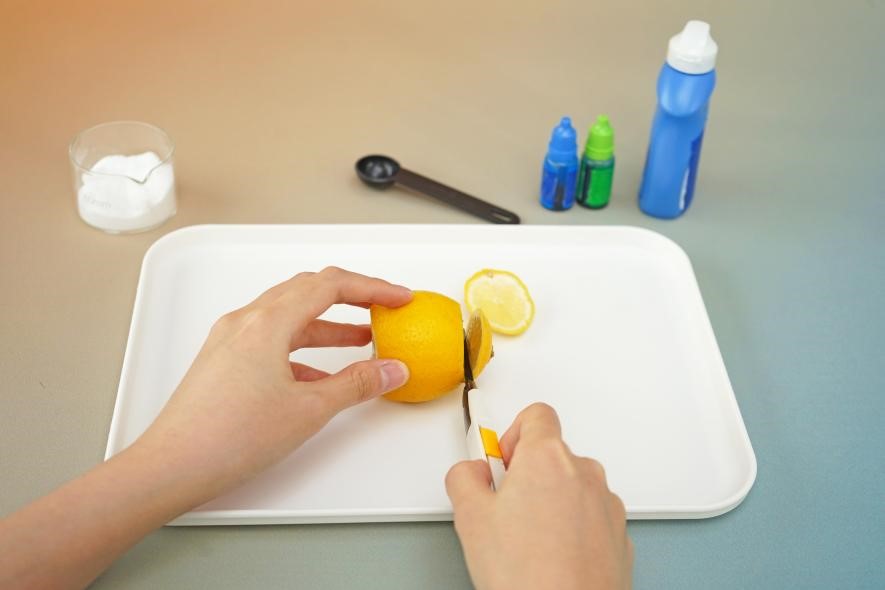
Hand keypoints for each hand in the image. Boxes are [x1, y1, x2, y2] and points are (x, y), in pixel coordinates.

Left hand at [0, 267, 411, 589]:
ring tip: (361, 341)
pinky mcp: (224, 361)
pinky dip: (304, 348)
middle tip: (383, 309)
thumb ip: (356, 384)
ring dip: (329, 325)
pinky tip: (321, 376)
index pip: (330, 284)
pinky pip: (273, 340)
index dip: (372, 287)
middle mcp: (246, 321)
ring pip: (290, 316)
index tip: (398, 297)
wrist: (172, 466)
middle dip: (352, 298)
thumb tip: (389, 369)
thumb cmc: (228, 436)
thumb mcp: (308, 409)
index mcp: (268, 321)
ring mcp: (231, 340)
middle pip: (308, 290)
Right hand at [446, 403, 632, 589]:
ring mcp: (607, 504)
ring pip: (572, 486)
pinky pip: (590, 515)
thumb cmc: (529, 576)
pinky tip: (550, 557)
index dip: (512, 434)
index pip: (536, 414)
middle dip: (527, 473)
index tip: (499, 460)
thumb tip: (470, 473)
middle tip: (505, 509)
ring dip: (551, 501)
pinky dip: (572, 527)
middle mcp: (585, 473)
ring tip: (527, 541)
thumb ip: (464, 477)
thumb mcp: (469, 519)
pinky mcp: (619, 534)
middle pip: (552, 453)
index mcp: (548, 457)